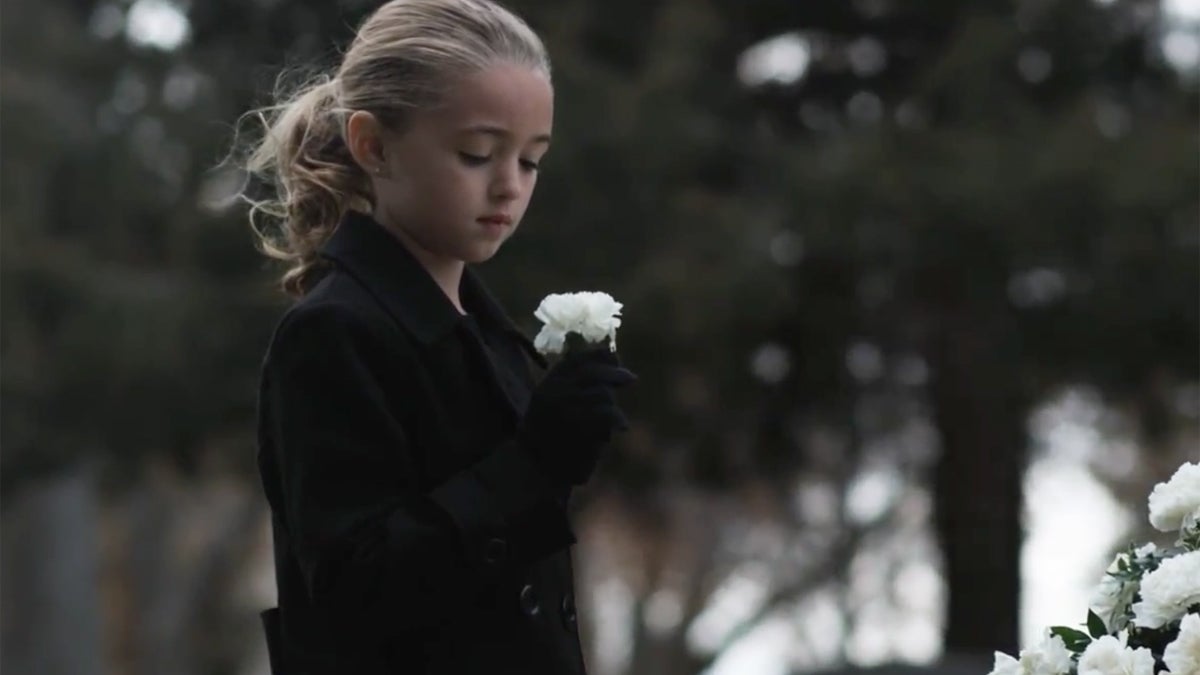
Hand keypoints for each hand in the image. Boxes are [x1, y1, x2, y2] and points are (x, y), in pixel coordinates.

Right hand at [518, 347, 636, 485]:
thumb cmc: (549, 436)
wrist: (536, 468)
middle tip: (631, 378)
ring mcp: (566, 407)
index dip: (598, 355)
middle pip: (592, 373)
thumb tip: (609, 357)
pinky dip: (618, 419)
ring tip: (617, 419)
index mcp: (549, 384)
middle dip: (615, 373)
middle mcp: (555, 391)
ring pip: (602, 394)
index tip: (614, 357)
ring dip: (613, 405)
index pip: (576, 359)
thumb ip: (574, 383)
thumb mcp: (553, 402)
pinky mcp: (579, 425)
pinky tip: (622, 427)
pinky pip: (607, 413)